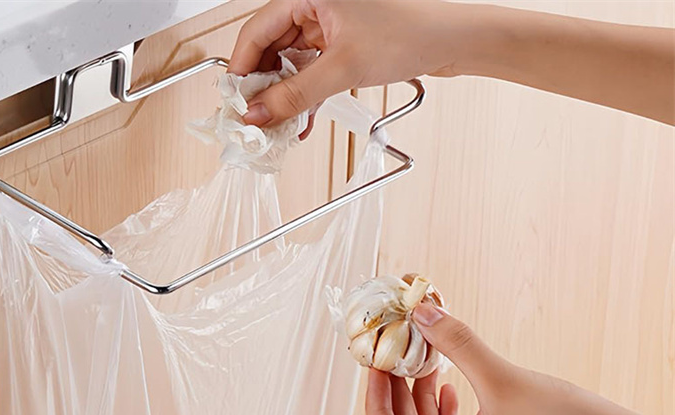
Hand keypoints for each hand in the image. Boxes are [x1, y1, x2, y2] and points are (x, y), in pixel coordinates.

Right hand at [228, 0, 475, 126]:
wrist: (453, 41)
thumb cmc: (411, 33)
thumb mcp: (342, 69)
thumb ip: (294, 95)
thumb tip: (258, 115)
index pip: (256, 30)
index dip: (242, 70)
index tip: (235, 103)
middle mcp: (315, 3)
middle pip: (271, 47)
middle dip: (263, 88)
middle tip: (255, 121)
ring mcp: (329, 23)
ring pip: (290, 63)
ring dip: (284, 97)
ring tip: (280, 127)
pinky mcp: (341, 43)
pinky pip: (311, 70)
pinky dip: (305, 95)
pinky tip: (301, 121)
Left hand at [366, 303, 674, 414]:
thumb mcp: (502, 375)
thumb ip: (456, 343)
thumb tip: (421, 310)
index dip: (374, 406)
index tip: (374, 370)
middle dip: (397, 397)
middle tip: (390, 357)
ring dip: (421, 401)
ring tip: (422, 362)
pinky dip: (443, 414)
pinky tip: (447, 384)